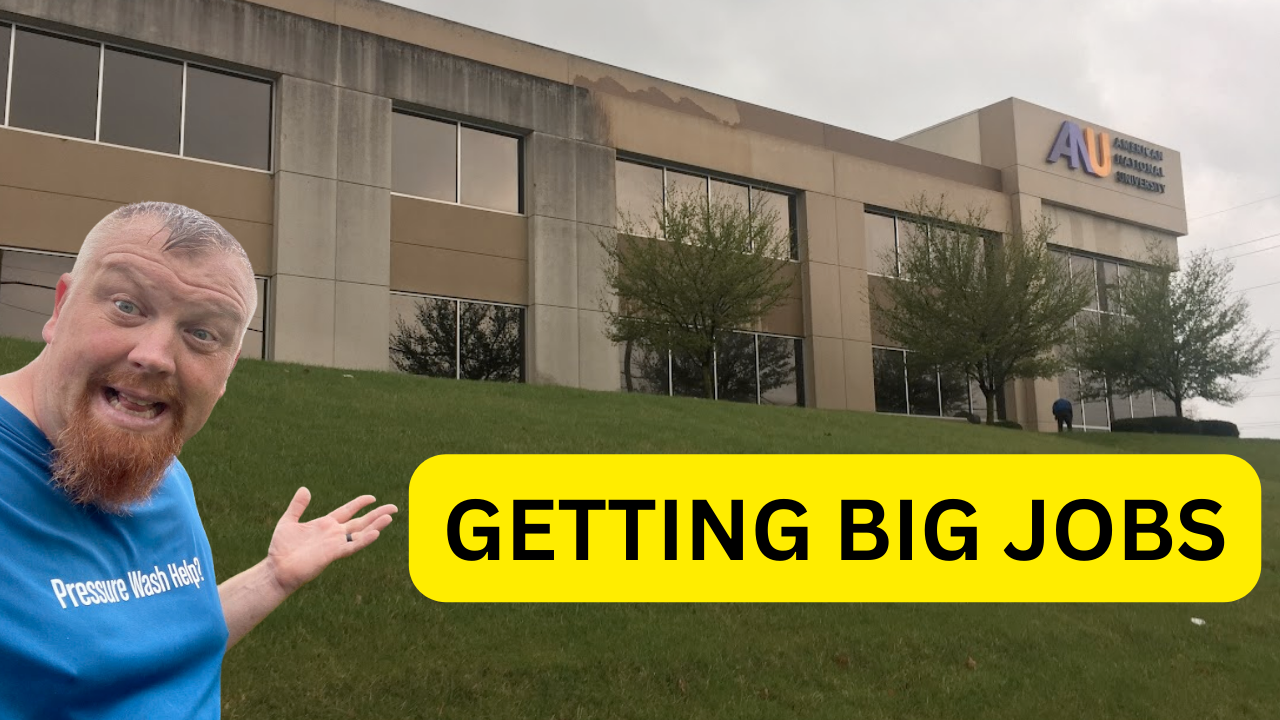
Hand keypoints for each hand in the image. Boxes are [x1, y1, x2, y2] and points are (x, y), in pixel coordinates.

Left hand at [265, 487, 397, 594]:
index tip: (372, 497)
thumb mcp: (288, 522)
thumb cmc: (281, 549)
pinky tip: (376, 533)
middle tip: (394, 507)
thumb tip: (304, 489)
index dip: (359, 504)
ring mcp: (335, 544)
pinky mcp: (332, 554)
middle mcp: (334, 534)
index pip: (347, 511)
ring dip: (375, 526)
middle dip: (377, 514)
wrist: (276, 569)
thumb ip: (297, 506)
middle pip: (360, 522)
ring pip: (360, 533)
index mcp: (325, 524)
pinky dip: (364, 540)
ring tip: (390, 517)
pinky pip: (352, 545)